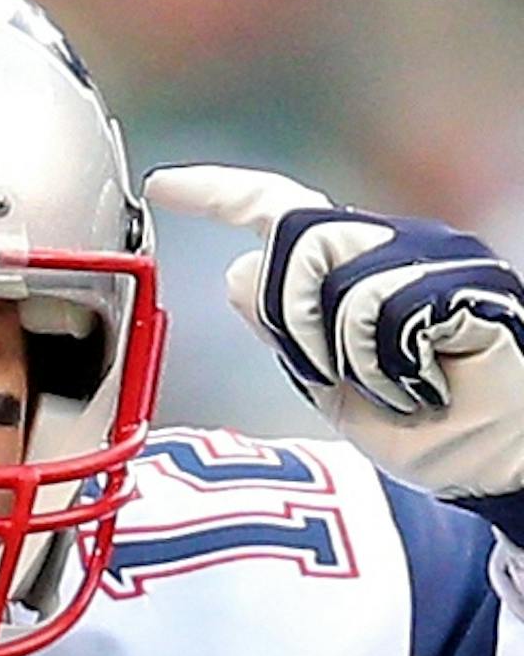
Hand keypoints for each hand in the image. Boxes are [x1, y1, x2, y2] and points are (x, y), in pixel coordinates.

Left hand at [146, 163, 523, 511]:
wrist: (499, 466)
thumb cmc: (434, 432)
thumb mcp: (335, 388)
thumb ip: (288, 334)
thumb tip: (238, 273)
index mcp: (359, 267)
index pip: (280, 211)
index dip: (220, 195)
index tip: (165, 188)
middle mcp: (396, 247)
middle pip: (298, 245)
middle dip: (298, 325)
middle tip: (343, 378)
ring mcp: (435, 259)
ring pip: (341, 288)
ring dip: (353, 363)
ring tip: (401, 389)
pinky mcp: (466, 284)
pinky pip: (390, 317)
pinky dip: (396, 374)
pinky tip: (430, 388)